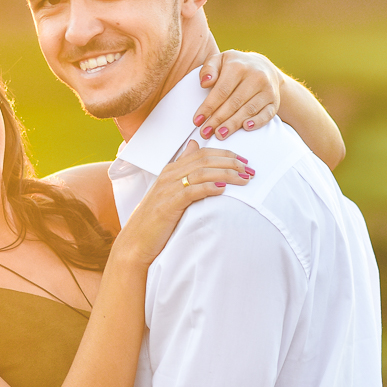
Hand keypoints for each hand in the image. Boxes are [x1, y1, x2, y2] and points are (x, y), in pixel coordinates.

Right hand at [115, 140, 254, 266]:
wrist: (137, 241)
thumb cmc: (156, 218)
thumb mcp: (170, 190)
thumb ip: (183, 169)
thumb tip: (194, 145)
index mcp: (171, 170)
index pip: (202, 152)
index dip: (225, 154)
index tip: (244, 161)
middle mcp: (169, 175)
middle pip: (204, 159)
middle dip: (230, 162)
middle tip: (249, 169)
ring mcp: (168, 189)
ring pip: (201, 172)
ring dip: (226, 173)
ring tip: (243, 179)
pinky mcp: (169, 205)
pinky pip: (192, 190)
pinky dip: (209, 187)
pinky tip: (223, 188)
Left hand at [194, 50, 284, 139]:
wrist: (263, 67)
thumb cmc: (235, 66)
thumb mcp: (220, 60)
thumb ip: (209, 68)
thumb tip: (205, 83)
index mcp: (238, 66)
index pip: (221, 91)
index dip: (208, 107)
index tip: (197, 121)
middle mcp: (255, 77)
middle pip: (234, 103)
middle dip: (217, 120)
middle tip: (205, 133)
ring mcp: (267, 89)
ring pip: (248, 110)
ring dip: (233, 125)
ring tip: (219, 135)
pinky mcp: (274, 101)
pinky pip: (267, 114)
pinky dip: (257, 122)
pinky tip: (246, 128)